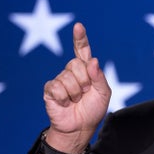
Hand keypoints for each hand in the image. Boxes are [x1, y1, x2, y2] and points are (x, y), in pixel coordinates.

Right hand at [42, 22, 110, 153]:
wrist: (80, 128)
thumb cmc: (92, 110)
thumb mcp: (103, 93)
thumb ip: (99, 77)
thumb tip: (92, 60)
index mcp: (86, 69)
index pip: (82, 50)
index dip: (80, 38)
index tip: (78, 26)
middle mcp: (72, 71)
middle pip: (76, 64)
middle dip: (84, 81)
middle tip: (84, 94)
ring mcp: (60, 79)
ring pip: (68, 78)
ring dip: (75, 93)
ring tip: (75, 100)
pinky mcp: (50, 89)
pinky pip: (58, 87)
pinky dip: (65, 98)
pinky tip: (65, 103)